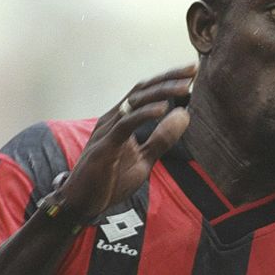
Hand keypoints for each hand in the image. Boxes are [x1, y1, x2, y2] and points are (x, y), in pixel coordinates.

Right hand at [60, 65, 194, 220]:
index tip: (192, 72)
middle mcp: (112, 119)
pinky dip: (144, 115)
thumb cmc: (109, 181)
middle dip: (168, 79)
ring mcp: (106, 130)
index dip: (168, 80)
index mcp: (121, 120)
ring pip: (135, 102)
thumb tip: (183, 116)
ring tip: (183, 88)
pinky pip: (125, 125)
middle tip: (192, 71)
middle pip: (142, 90)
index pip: (146, 92)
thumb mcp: (144, 160)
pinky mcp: (104, 146)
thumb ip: (162, 139)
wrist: (81, 204)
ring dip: (161, 93)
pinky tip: (162, 110)